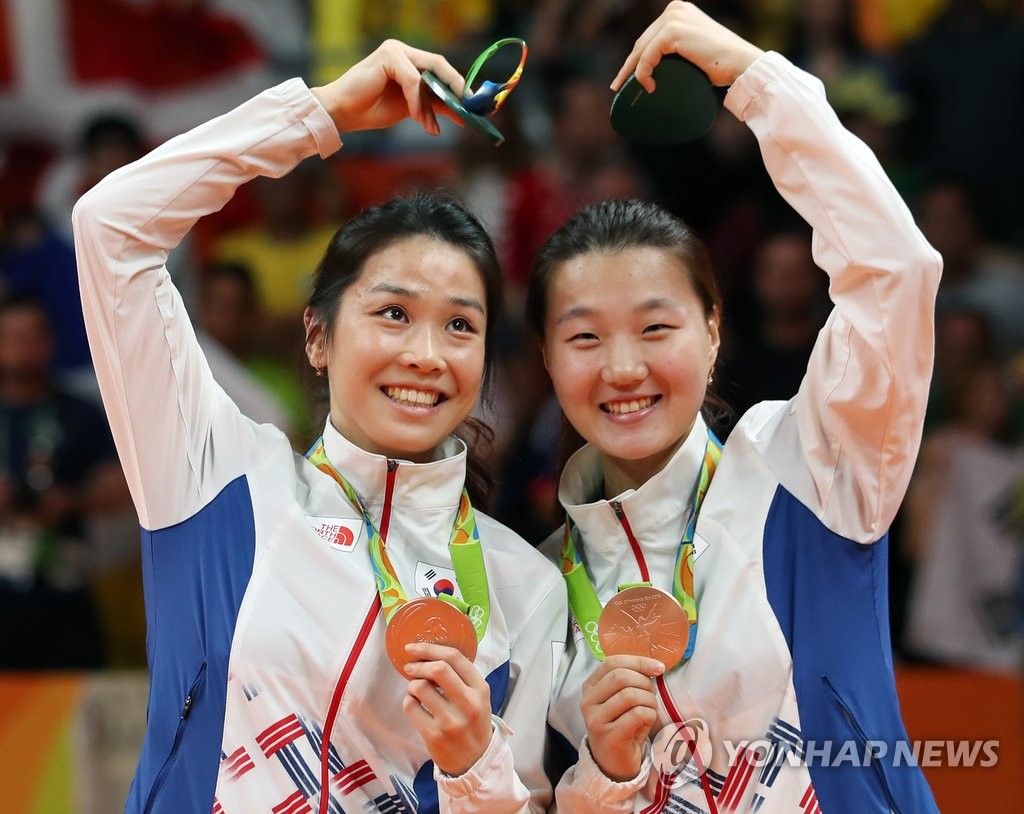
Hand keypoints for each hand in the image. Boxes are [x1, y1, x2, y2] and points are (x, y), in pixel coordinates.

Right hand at [311, 40, 465, 135]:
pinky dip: (418, 102)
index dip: (457, 85)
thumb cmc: (371, 110)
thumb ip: (434, 106)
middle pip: (439, 66)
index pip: (440, 69)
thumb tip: (462, 112)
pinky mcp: (388, 56)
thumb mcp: (411, 109)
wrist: (343, 113)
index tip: (472, 105)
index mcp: (408, 60)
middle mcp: (403, 51)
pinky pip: (413, 81)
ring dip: (431, 105)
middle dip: (455, 89)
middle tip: (466, 110)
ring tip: (430, 127)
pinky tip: (418, 119)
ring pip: (428, 76)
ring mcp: (395, 51)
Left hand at [401, 642, 492, 775]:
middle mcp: (468, 703)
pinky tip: (415, 705)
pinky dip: (408, 701)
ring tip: (416, 691)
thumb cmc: (473, 723)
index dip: (430, 648)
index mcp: (480, 690)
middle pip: (438, 669)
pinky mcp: (434, 736)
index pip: (455, 658)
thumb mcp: (479, 698)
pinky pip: (411, 707)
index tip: (415, 647)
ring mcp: (451, 721)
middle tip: (410, 667)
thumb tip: (431, 655)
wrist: (475, 762)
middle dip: (419, 664)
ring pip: (420, 687)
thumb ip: (462, 677)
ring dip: (412, 684)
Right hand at [581, 655, 664, 781]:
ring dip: (649, 700)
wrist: (614, 763)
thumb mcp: (622, 700)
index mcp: (590, 687)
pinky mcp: (608, 736)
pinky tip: (648, 721)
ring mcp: (596, 719)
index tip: (659, 667)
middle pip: (621, 677)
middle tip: (652, 695)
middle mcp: (588, 701)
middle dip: (645, 683)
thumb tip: (654, 666)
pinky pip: (637, 714)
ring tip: (650, 710)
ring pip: (630, 695)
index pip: (612, 663)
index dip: (638, 661)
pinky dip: (650, 714)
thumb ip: (631, 680)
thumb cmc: (622, 726)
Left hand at [611, 1, 763, 91]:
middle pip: (642, 42)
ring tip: (626, 90)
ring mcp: (674, 18)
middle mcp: (675, 9)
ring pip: (642, 49)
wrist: (740, 64)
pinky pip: (648, 55)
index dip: (634, 58)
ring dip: (631, 72)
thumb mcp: (693, 51)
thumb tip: (654, 71)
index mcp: (679, 11)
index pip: (649, 36)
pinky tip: (648, 86)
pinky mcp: (673, 31)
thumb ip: (675, 51)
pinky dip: (643, 72)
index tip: (623, 77)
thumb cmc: (720, 65)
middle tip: (617, 86)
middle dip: (628, 65)